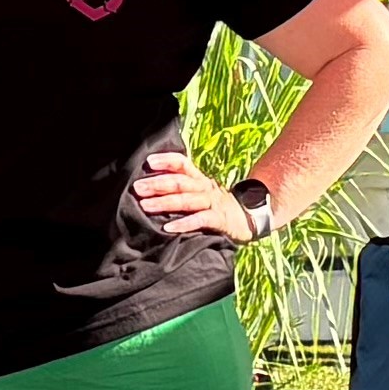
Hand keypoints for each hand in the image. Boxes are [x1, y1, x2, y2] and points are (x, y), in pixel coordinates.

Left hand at [131, 148, 255, 244]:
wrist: (250, 219)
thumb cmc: (218, 207)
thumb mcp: (202, 193)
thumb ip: (183, 189)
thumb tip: (152, 187)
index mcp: (200, 180)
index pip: (183, 164)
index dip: (166, 161)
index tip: (148, 161)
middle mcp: (205, 188)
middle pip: (180, 182)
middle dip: (157, 184)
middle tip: (138, 187)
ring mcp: (213, 204)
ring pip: (186, 200)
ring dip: (164, 202)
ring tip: (145, 205)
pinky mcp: (220, 220)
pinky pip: (200, 220)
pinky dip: (184, 224)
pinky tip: (168, 228)